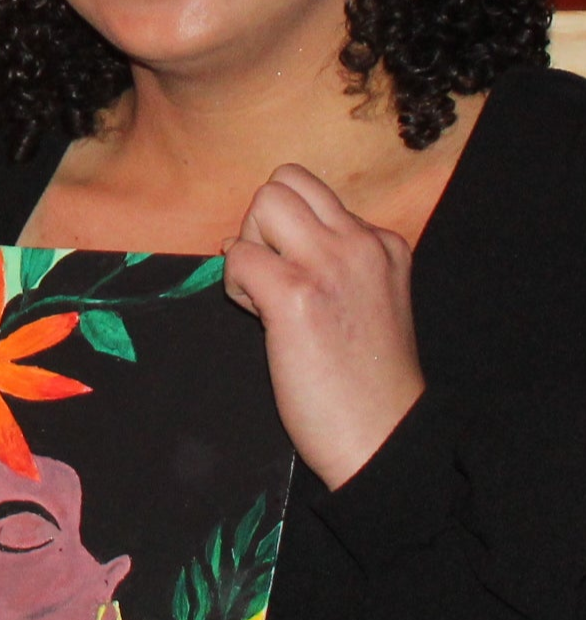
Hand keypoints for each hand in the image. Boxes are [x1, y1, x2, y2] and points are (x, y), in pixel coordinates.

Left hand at [224, 163, 424, 488]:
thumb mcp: (364, 299)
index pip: (313, 193)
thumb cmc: (364, 379)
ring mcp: (330, 264)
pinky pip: (236, 256)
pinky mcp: (296, 294)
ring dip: (249, 248)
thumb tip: (252, 241)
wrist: (383, 437)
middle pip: (284, 182)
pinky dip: (235, 287)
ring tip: (267, 297)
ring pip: (262, 203)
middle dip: (261, 224)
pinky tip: (264, 322)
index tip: (299, 276)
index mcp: (383, 244)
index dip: (288, 232)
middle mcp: (362, 244)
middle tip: (271, 275)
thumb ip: (326, 260)